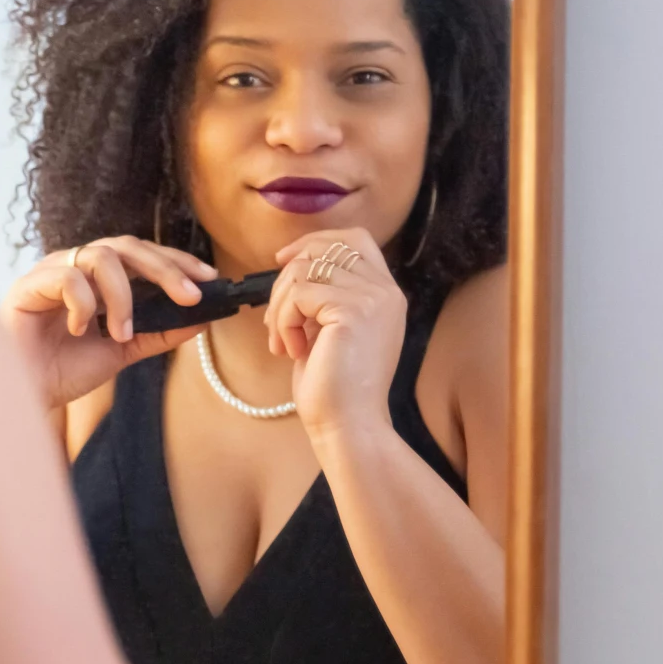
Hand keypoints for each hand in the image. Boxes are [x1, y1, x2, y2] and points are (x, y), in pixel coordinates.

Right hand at [0, 237, 216, 410]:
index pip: (141, 254)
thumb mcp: (123, 351)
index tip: (209, 280)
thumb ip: (159, 333)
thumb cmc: (65, 370)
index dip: (176, 262)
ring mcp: (50, 272)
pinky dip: (84, 306)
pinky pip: (68, 278)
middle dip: (164, 269)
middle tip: (189, 295)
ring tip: (121, 334)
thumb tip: (202, 318)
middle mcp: (74, 266)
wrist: (26, 395)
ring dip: (122, 296)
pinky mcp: (28, 285)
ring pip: (101, 257)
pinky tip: (80, 332)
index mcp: (96, 277)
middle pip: (126, 246)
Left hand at [265, 228, 406, 439]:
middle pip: (322, 250)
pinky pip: (298, 294)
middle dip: (285, 280)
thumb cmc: (333, 385)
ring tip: (284, 341)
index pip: (354, 239)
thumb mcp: (330, 328)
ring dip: (280, 306)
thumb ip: (324, 294)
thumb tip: (291, 263)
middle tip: (276, 320)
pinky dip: (283, 322)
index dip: (314, 241)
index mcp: (385, 293)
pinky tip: (291, 351)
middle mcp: (385, 290)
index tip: (282, 260)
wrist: (348, 424)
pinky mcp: (353, 311)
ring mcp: (373, 298)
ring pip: (303, 270)